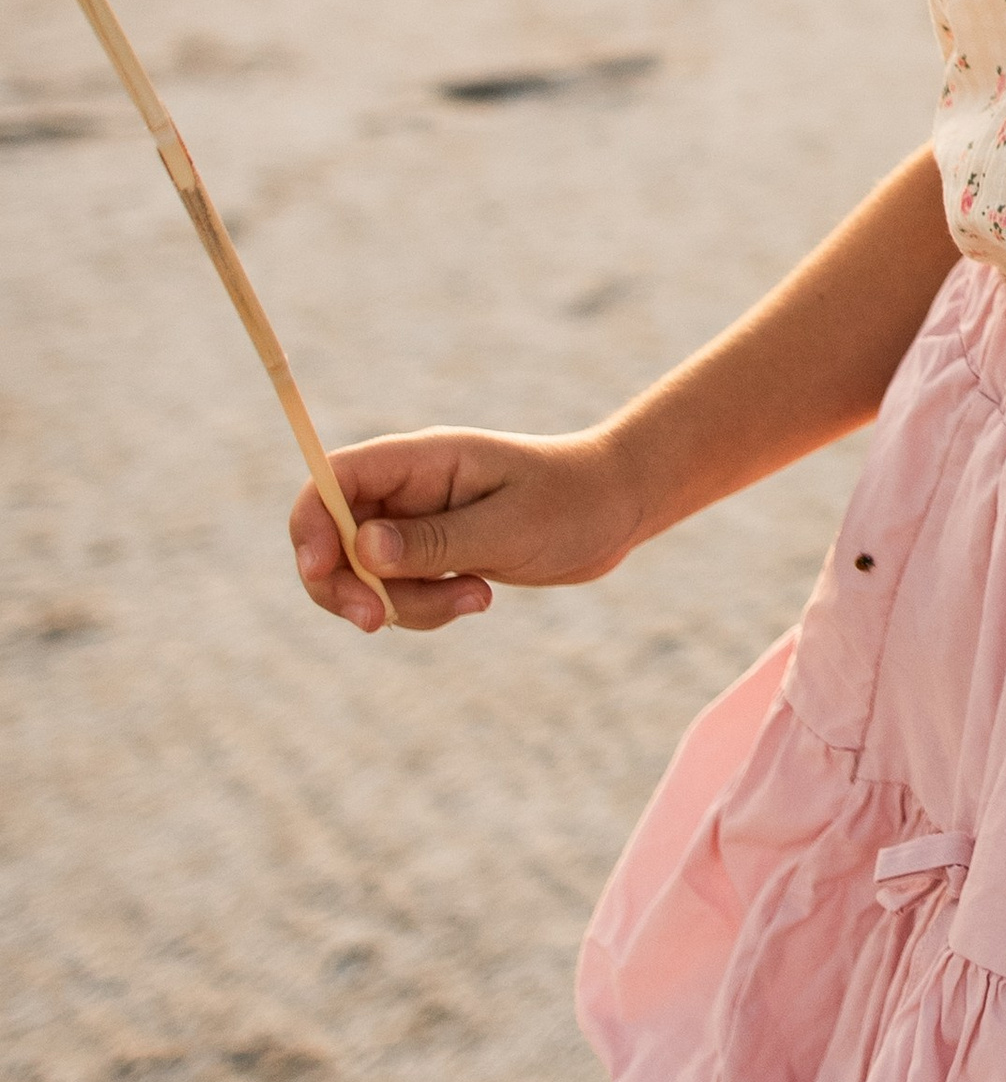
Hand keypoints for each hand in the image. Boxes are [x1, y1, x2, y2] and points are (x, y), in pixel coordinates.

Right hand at [287, 426, 643, 635]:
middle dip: (346, 586)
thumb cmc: (572, 501)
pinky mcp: (436, 555)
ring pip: (366, 577)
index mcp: (421, 460)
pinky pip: (400, 593)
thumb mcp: (507, 526)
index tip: (319, 572)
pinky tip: (477, 600)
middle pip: (333, 537)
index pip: (331, 480)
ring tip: (474, 600)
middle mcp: (410, 489)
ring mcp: (420, 523)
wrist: (618, 507)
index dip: (309, 524)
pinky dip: (424, 610)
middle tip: (379, 620)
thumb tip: (361, 552)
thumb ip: (434, 541)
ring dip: (404, 604)